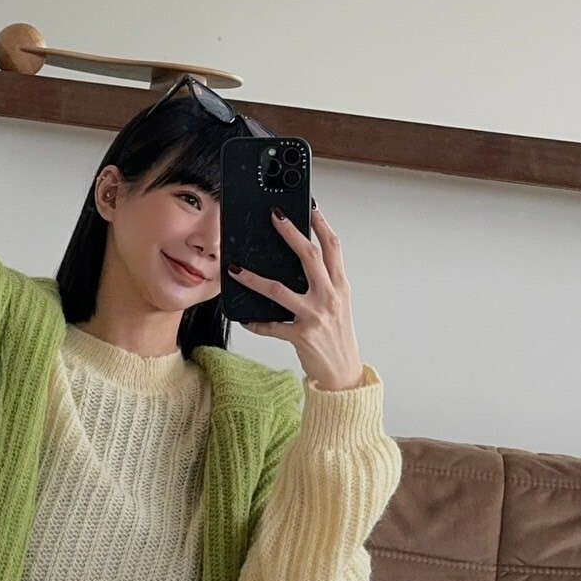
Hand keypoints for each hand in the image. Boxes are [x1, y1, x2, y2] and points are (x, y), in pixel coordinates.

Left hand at [228, 204, 365, 391]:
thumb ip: (324, 282)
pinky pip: (272, 326)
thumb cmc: (338, 336)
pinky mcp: (301, 336)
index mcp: (340, 287)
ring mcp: (315, 316)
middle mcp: (329, 297)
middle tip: (275, 216)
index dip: (322, 225)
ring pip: (280, 290)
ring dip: (255, 279)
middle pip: (310, 257)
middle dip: (292, 233)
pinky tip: (245, 319)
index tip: (311, 207)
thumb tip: (303, 260)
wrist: (343, 373)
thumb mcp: (338, 304)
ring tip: (237, 269)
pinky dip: (256, 322)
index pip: (333, 248)